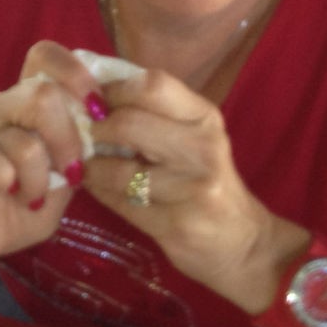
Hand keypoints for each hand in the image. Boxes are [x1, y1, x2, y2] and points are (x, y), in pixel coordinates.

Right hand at [0, 42, 105, 265]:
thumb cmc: (28, 202)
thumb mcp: (66, 176)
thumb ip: (82, 150)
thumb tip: (105, 129)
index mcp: (26, 100)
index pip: (44, 56)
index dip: (76, 74)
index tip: (97, 112)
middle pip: (43, 95)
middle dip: (68, 141)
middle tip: (70, 173)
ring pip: (24, 140)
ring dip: (40, 178)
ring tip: (35, 196)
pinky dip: (14, 182)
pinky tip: (12, 193)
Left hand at [81, 65, 300, 308]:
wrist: (241, 241)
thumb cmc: (203, 180)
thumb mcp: (191, 137)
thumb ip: (151, 113)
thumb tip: (90, 91)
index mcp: (204, 117)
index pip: (152, 85)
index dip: (112, 89)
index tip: (94, 101)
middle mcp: (203, 148)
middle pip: (129, 123)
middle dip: (96, 130)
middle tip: (85, 137)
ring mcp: (194, 188)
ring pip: (119, 169)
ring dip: (93, 168)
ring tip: (89, 166)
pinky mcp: (178, 224)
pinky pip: (121, 203)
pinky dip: (101, 193)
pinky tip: (100, 189)